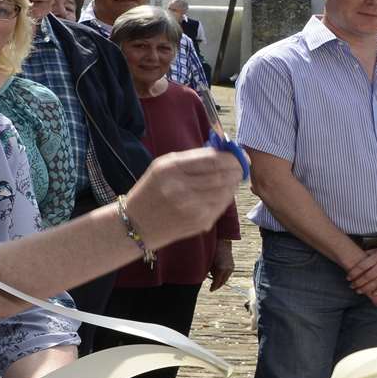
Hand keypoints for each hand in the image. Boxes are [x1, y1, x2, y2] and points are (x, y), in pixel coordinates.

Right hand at [123, 149, 241, 248]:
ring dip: (233, 183)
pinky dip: (227, 197)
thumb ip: (192, 158)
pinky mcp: (199, 223)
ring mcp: (192, 208)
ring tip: (233, 178)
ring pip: (225, 191)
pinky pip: (221, 206)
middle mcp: (181, 188)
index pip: (212, 159)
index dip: (231, 156)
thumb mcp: (163, 166)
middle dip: (236, 169)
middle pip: (222, 175)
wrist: (135, 225)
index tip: (238, 154)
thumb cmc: (150, 191)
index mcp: (171, 169)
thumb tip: (222, 152)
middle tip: (241, 166)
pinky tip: (223, 192)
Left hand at [208, 239, 234, 290]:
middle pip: (222, 282)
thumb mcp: (209, 263)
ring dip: (220, 281)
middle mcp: (227, 269)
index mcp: (221, 269)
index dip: (214, 287)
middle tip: (212, 287)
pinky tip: (218, 275)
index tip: (210, 290)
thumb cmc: (212, 252)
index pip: (217, 282)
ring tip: (215, 281)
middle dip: (217, 285)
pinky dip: (223, 277)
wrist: (222, 243)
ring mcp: (231, 268)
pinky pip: (227, 275)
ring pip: (225, 279)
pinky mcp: (232, 266)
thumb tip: (206, 279)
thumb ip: (208, 272)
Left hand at [345, 242, 376, 297]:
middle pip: (367, 276)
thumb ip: (369, 254)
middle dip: (358, 282)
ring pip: (376, 282)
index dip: (354, 273)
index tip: (348, 277)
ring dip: (366, 288)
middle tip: (352, 286)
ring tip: (358, 291)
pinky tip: (373, 294)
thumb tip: (358, 256)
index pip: (362, 266)